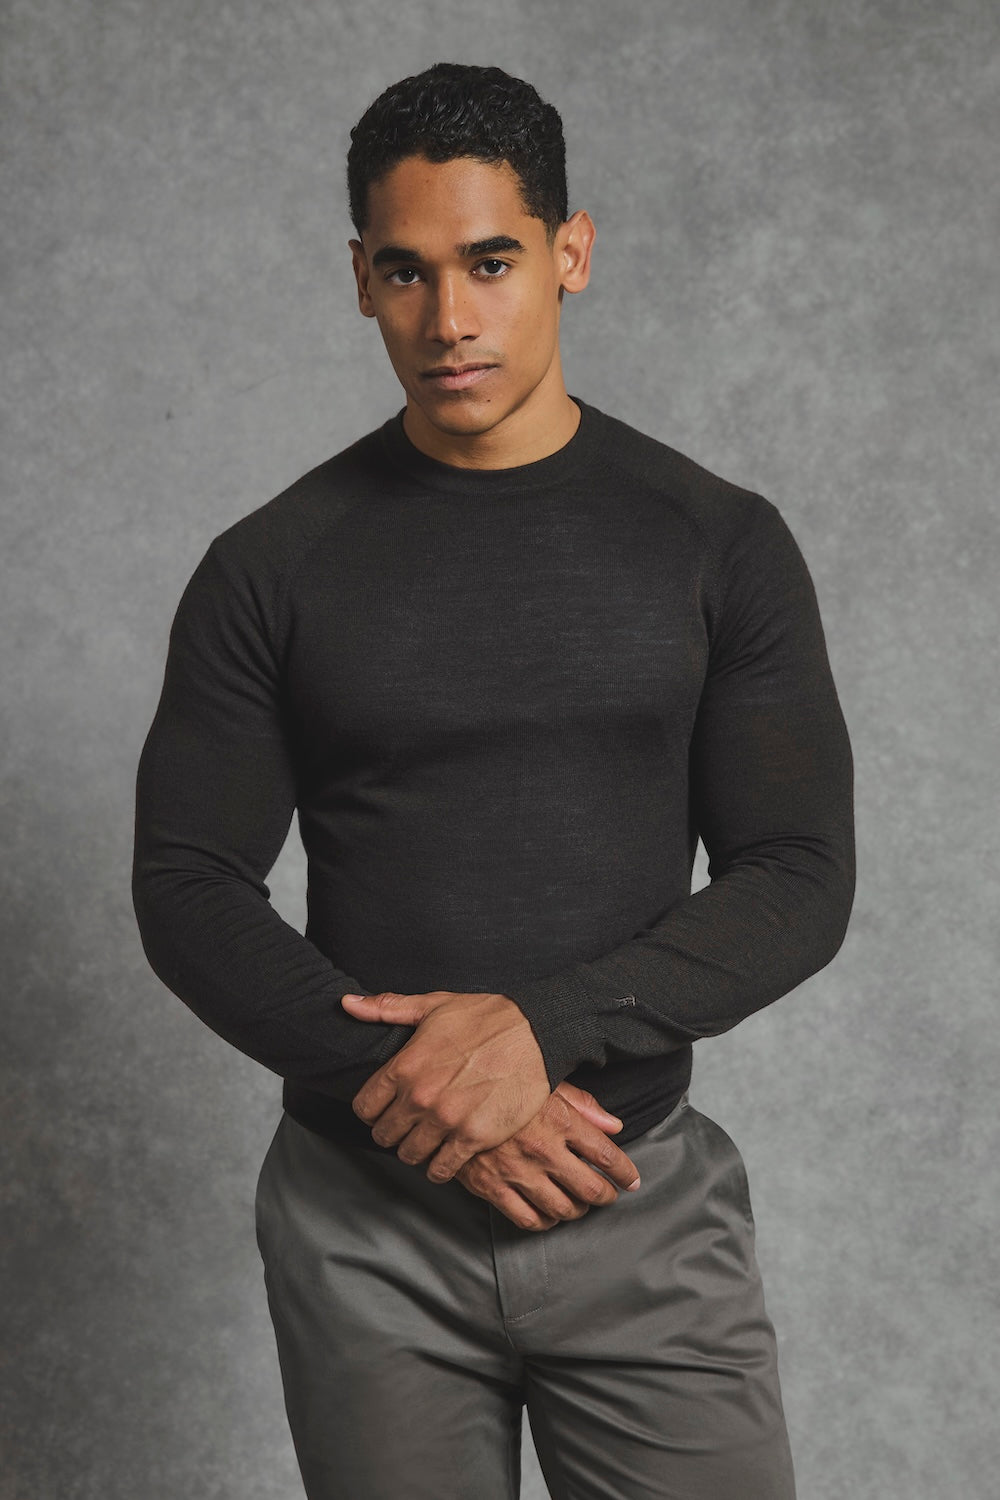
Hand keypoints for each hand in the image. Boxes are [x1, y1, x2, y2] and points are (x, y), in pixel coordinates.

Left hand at [343, 989, 550, 1183]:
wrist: (536, 1033)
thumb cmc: (486, 1017)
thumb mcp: (433, 1005)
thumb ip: (387, 1009)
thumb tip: (346, 1004)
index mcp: (404, 1066)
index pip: (364, 1108)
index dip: (372, 1111)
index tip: (385, 1110)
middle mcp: (420, 1097)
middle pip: (384, 1135)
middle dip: (393, 1132)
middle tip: (408, 1126)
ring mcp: (446, 1120)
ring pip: (410, 1155)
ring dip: (416, 1151)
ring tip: (428, 1140)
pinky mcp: (474, 1138)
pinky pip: (442, 1170)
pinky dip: (441, 1167)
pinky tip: (448, 1155)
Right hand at [455, 1082, 641, 1231]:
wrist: (446, 1091)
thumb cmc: (501, 1081)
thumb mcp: (545, 1081)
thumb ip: (583, 1105)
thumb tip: (615, 1127)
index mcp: (559, 1119)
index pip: (606, 1155)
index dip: (625, 1172)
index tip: (632, 1180)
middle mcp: (542, 1149)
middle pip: (590, 1188)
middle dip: (606, 1196)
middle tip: (608, 1194)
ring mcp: (516, 1171)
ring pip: (563, 1208)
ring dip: (578, 1211)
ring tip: (580, 1204)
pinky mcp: (491, 1187)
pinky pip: (528, 1218)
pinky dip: (545, 1221)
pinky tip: (549, 1213)